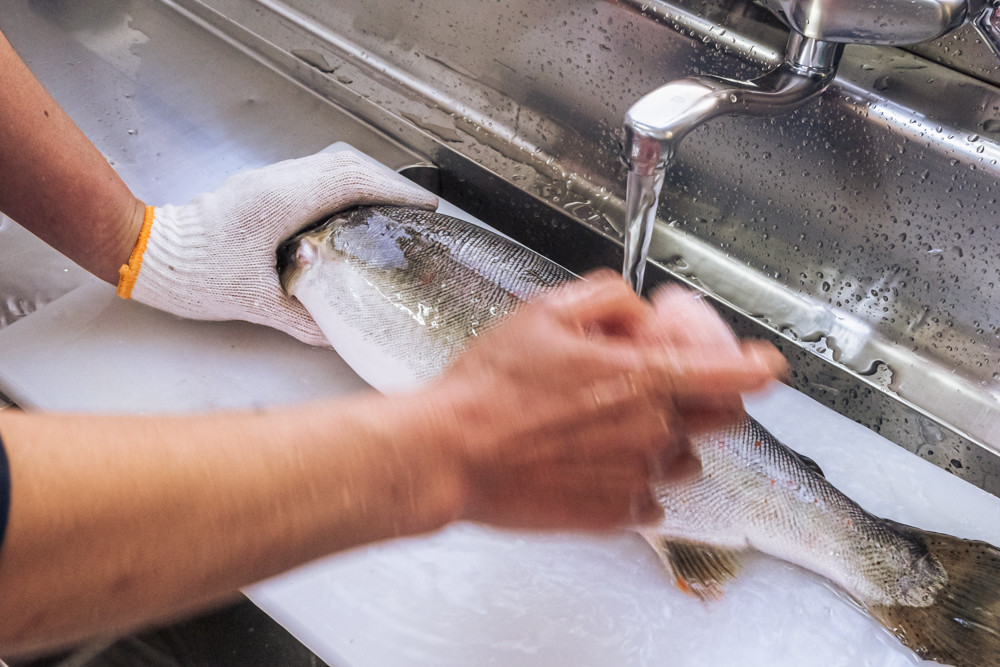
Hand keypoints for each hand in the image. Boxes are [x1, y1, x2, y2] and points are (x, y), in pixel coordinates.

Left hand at [118, 151, 437, 344]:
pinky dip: (339, 190)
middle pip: (346, 166)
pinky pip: (310, 178)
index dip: (394, 191)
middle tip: (414, 208)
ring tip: (388, 211)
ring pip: (327, 168)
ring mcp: (264, 181)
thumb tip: (339, 335)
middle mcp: (275, 182)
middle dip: (386, 184)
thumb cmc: (192, 275)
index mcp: (280, 202)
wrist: (143, 255)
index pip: (352, 183)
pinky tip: (347, 216)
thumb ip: (303, 320)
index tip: (424, 204)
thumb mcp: (255, 304)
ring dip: (363, 184)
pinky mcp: (256, 190)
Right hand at [429, 270, 784, 530]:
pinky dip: (634, 481)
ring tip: (607, 430)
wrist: (450, 454)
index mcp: (642, 377)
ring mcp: (637, 478)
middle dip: (703, 400)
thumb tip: (639, 312)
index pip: (729, 371)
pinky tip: (592, 465)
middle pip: (719, 419)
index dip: (756, 366)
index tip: (767, 366)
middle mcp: (652, 430)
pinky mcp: (616, 516)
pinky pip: (651, 499)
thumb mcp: (543, 314)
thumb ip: (607, 301)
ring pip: (683, 459)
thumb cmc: (489, 388)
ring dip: (663, 441)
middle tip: (660, 390)